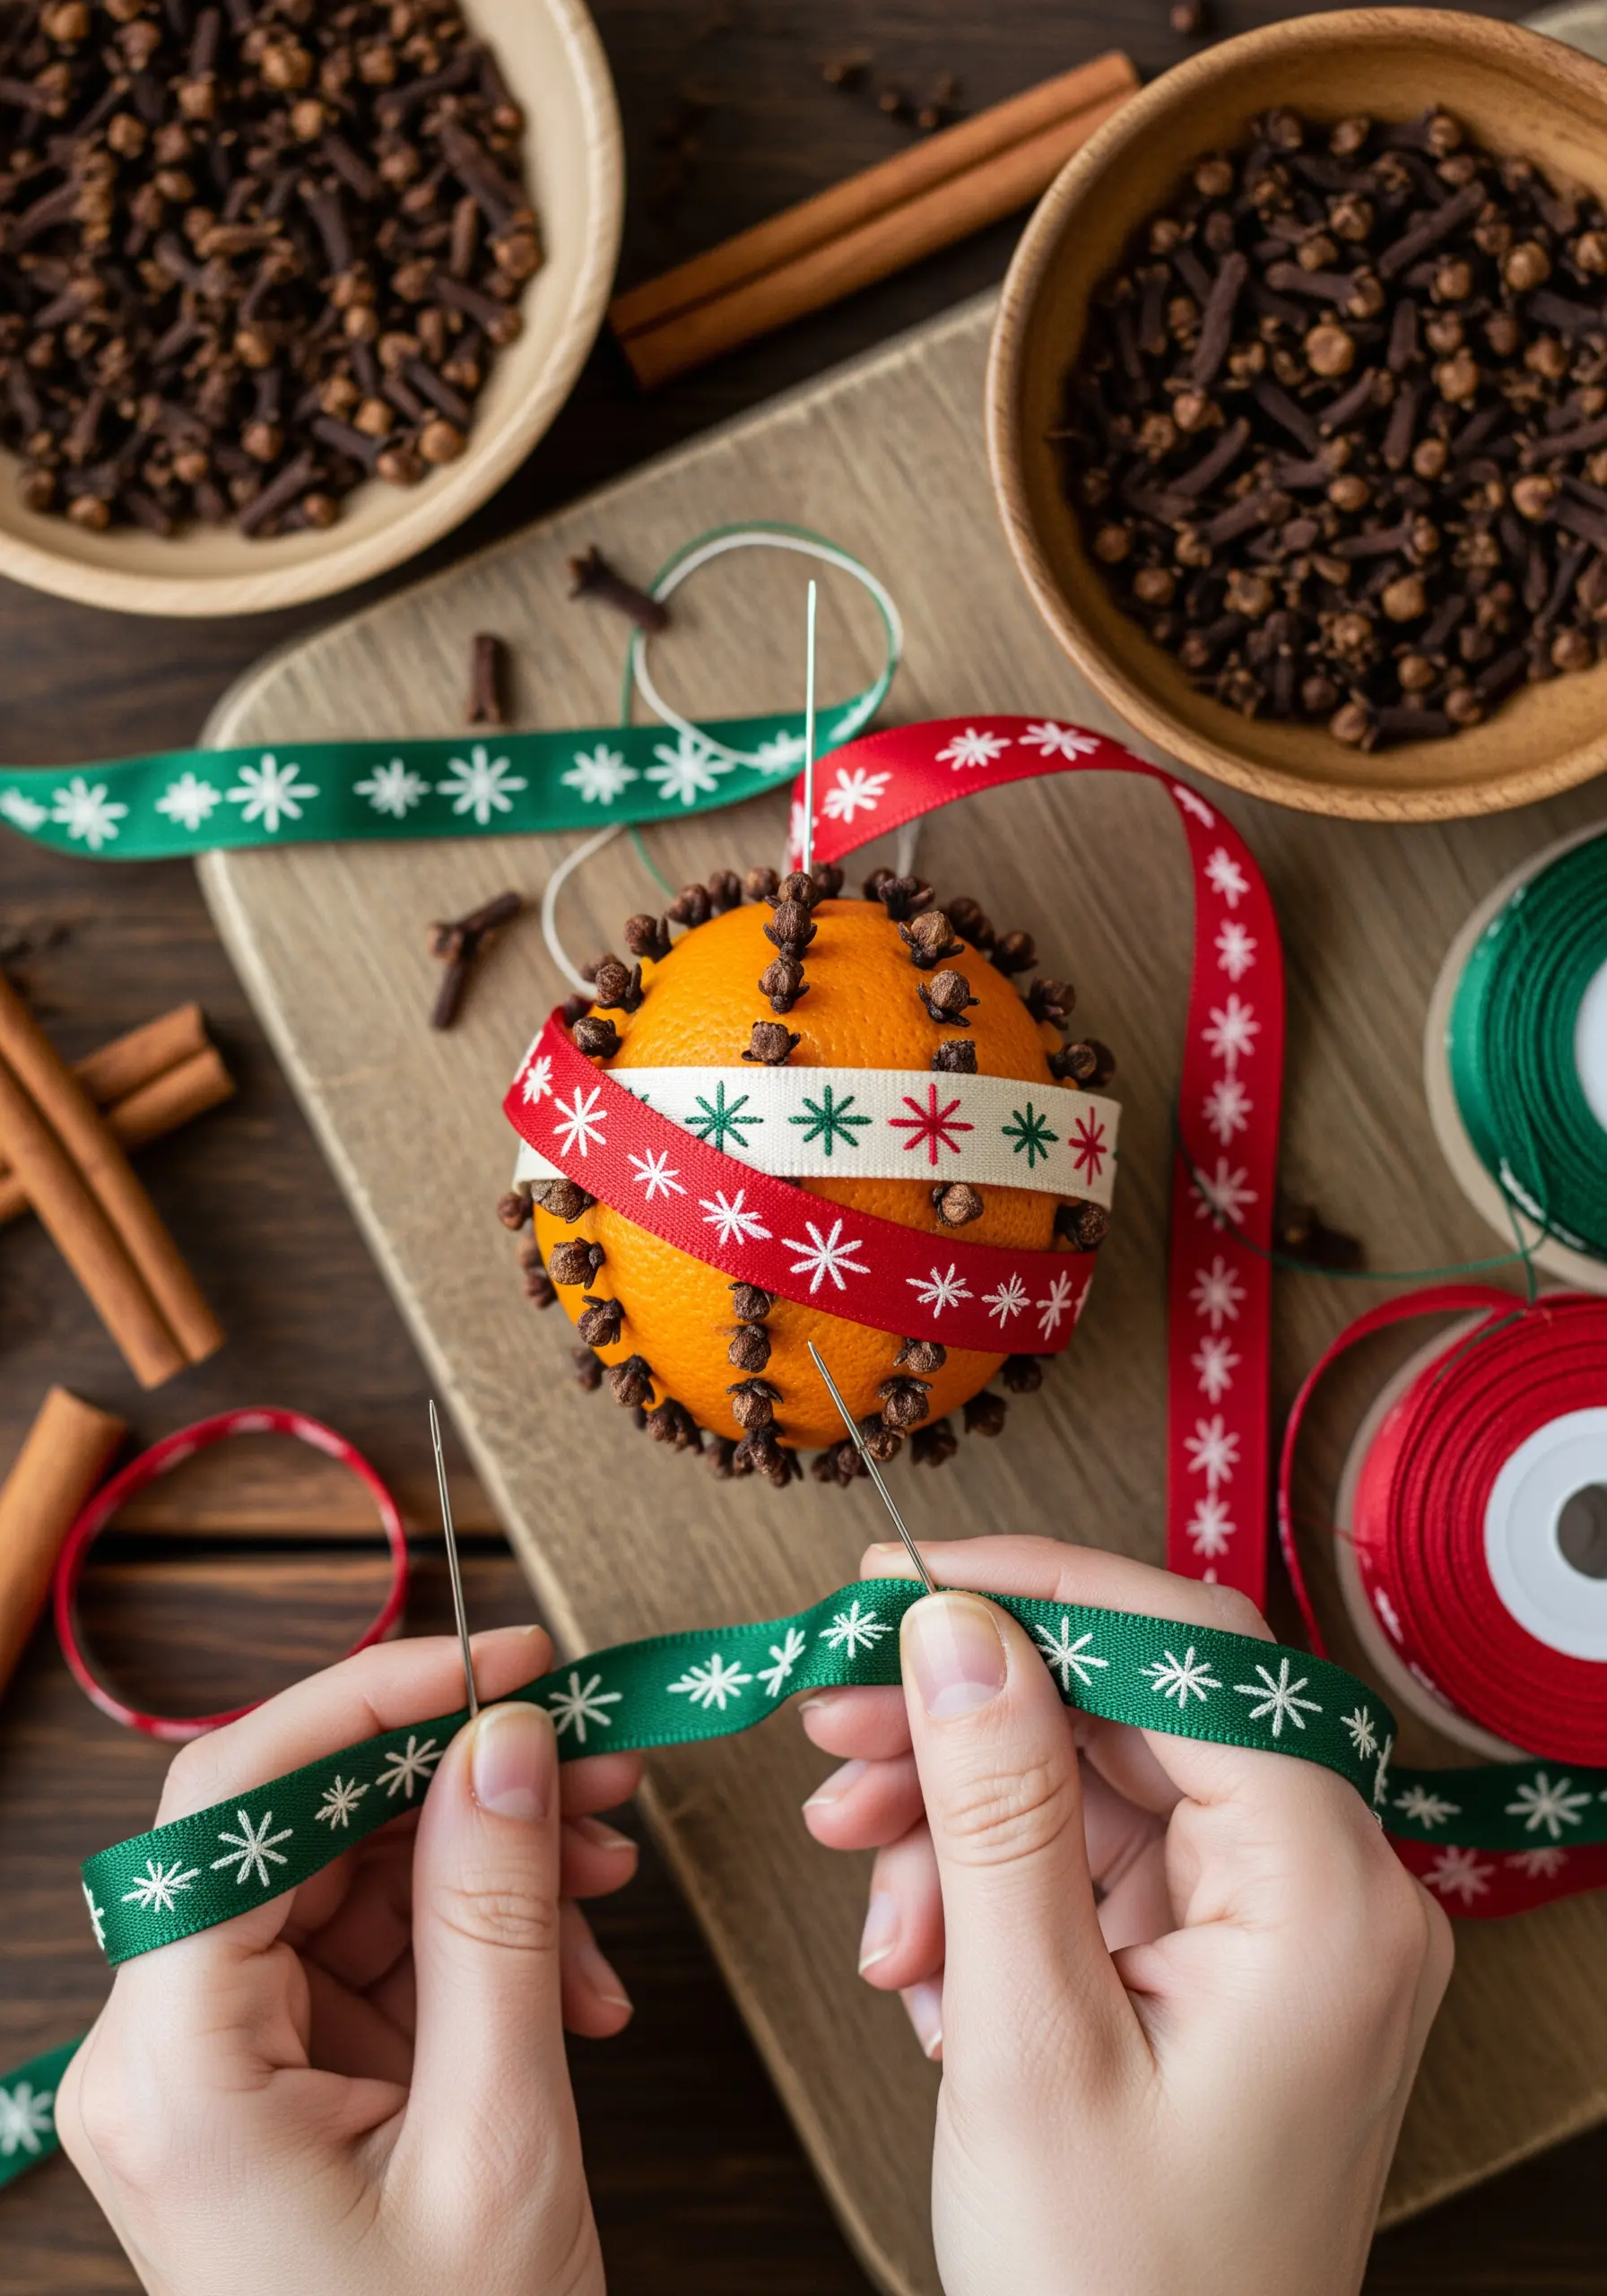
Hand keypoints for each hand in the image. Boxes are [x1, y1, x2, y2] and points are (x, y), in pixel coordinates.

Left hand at [58, 1626, 639, 2295]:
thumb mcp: (497, 2139)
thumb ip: (494, 1920)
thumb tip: (503, 1740)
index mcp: (177, 2075)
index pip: (233, 1803)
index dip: (365, 1701)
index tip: (496, 1665)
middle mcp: (168, 2058)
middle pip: (301, 1828)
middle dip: (457, 1782)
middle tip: (589, 1761)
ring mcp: (219, 2073)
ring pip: (350, 1878)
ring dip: (489, 1861)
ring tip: (605, 1877)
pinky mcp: (276, 2086)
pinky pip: (375, 1952)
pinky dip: (480, 1938)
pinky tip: (571, 1969)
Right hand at [801, 1537, 1451, 2295]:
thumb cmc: (1115, 2295)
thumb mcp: (1028, 2037)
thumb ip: (996, 1811)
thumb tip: (958, 1630)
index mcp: (1328, 1898)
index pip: (1188, 1648)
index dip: (1035, 1588)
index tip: (900, 1579)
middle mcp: (1329, 1894)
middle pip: (1132, 1711)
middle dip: (968, 1718)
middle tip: (834, 1721)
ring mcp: (1278, 1933)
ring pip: (1097, 1783)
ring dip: (959, 1814)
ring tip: (861, 1872)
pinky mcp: (1223, 1969)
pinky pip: (1093, 1868)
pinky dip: (992, 1889)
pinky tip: (920, 1952)